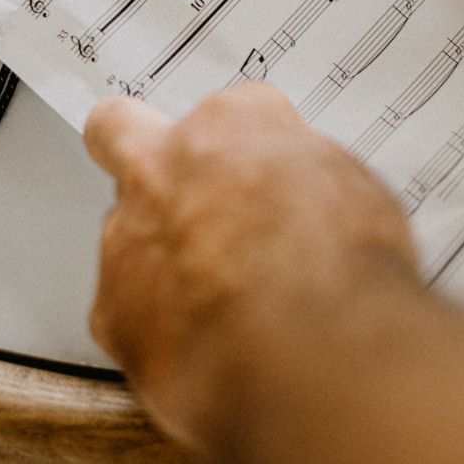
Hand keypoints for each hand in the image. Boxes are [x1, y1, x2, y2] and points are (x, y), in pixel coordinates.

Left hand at [85, 86, 417, 455]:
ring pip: (122, 234)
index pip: (227, 113)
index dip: (247, 149)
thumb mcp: (353, 191)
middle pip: (118, 129)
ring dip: (156, 260)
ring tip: (216, 305)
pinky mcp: (111, 310)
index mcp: (232, 122)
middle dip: (131, 147)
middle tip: (174, 189)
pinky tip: (199, 349)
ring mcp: (127, 238)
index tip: (262, 175)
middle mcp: (165, 168)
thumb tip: (300, 199)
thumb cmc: (342, 268)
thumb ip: (303, 180)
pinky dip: (154, 329)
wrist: (307, 351)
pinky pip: (123, 312)